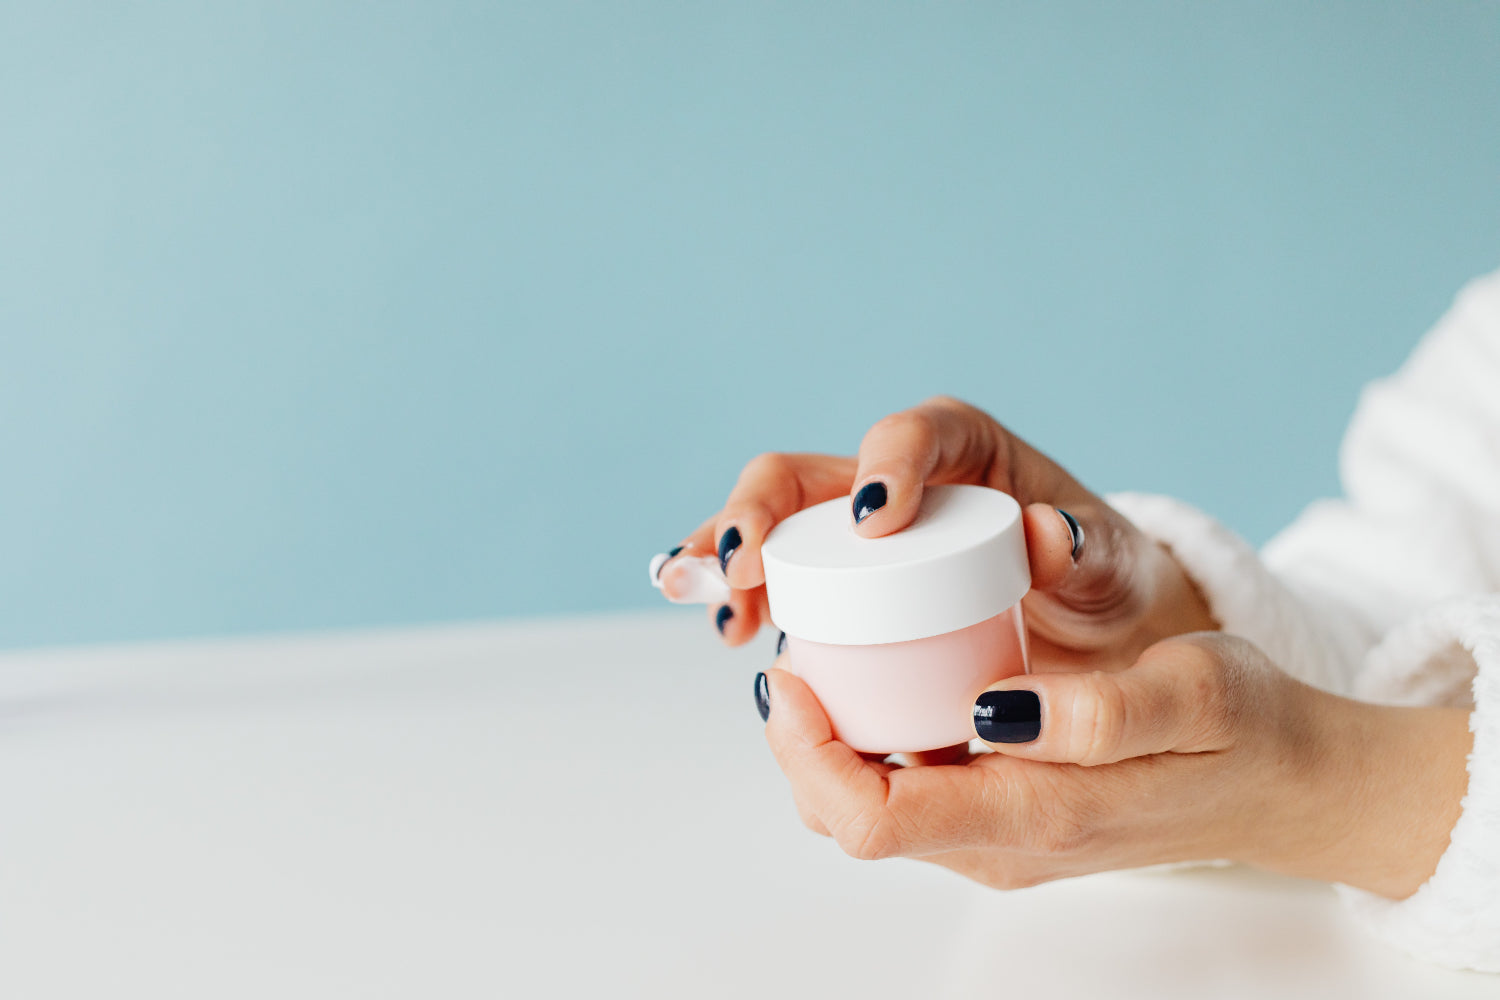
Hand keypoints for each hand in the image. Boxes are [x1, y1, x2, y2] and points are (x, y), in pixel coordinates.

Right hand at [657, 395, 1213, 671]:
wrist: (1082, 626)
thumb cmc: (1093, 578)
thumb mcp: (1106, 563)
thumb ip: (1085, 546)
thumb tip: (1047, 531)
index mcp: (962, 449)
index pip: (913, 433)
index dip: (885, 464)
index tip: (875, 518)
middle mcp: (890, 479)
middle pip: (805, 473)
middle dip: (762, 512)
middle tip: (747, 566)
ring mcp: (849, 531)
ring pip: (768, 522)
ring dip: (724, 554)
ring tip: (702, 595)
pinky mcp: (834, 583)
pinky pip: (771, 578)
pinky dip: (733, 594)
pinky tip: (717, 624)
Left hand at [760, 633, 1471, 898]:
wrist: (1290, 783)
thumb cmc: (1248, 730)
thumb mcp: (1196, 691)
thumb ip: (1103, 711)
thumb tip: (993, 707)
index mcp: (1034, 818)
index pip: (869, 816)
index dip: (805, 751)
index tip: (791, 670)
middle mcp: (1001, 847)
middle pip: (849, 817)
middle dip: (799, 742)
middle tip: (797, 645)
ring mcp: (1001, 842)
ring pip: (871, 807)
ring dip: (829, 742)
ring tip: (827, 653)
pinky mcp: (1007, 823)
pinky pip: (909, 793)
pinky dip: (872, 743)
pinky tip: (883, 678)